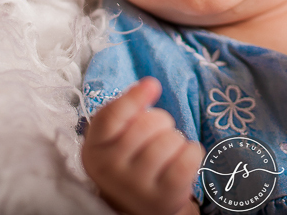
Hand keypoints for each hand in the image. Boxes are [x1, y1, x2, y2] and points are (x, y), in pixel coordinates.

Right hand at [81, 77, 203, 214]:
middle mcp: (110, 171)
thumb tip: (150, 84)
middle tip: (156, 136)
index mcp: (94, 150)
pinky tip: (182, 160)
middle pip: (148, 123)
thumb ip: (127, 107)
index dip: (134, 97)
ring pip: (171, 140)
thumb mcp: (116, 135)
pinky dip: (192, 152)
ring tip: (167, 153)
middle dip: (160, 122)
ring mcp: (136, 188)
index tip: (152, 85)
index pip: (111, 117)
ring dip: (176, 140)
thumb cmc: (130, 157)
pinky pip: (188, 159)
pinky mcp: (163, 199)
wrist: (137, 203)